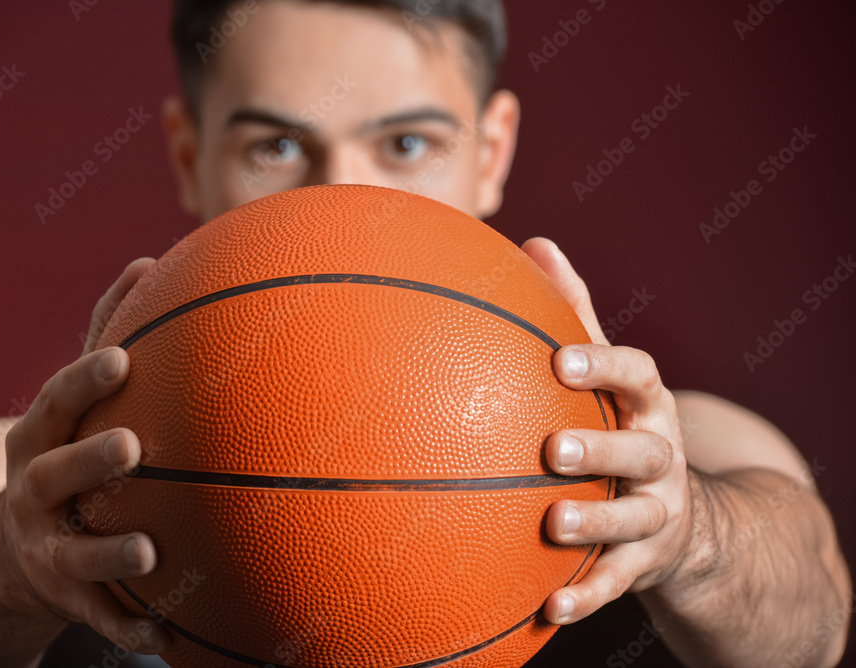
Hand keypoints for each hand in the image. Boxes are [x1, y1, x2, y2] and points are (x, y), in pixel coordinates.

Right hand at [0, 258, 172, 652]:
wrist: (5, 553)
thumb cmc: (57, 454)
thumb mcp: (67, 401)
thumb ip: (104, 333)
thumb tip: (150, 261)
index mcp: (38, 438)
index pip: (56, 403)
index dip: (84, 381)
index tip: (123, 359)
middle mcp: (32, 494)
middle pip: (52, 476)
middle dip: (88, 460)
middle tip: (132, 446)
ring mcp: (47, 550)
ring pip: (74, 554)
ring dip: (110, 552)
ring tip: (151, 549)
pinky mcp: (67, 600)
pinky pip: (100, 618)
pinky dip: (131, 629)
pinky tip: (172, 638)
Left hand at [521, 238, 694, 623]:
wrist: (679, 516)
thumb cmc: (619, 424)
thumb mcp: (605, 374)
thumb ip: (572, 313)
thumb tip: (533, 240)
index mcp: (645, 405)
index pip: (640, 376)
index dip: (607, 367)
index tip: (562, 360)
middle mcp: (661, 456)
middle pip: (644, 449)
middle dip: (604, 448)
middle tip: (554, 449)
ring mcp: (657, 512)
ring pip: (636, 518)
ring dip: (597, 522)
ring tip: (554, 524)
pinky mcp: (644, 562)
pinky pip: (616, 583)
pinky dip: (587, 597)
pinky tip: (547, 610)